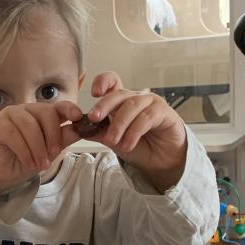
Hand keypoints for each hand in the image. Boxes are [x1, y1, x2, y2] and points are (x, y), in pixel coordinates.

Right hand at [0, 101, 81, 202]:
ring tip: (40, 164)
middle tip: (54, 154)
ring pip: (30, 125)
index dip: (69, 109)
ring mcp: (11, 115)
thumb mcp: (50, 151)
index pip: (59, 106)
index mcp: (43, 113)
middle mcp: (28, 110)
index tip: (77, 117)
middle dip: (52, 135)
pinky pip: (14, 135)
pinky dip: (24, 152)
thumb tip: (83, 129)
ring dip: (38, 148)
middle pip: (46, 113)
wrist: (5, 173)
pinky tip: (28, 164)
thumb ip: (64, 138)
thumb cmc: (28, 159)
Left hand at [87, 72, 187, 191]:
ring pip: (132, 106)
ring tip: (112, 141)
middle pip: (120, 93)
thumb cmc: (139, 147)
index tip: (94, 93)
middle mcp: (137, 98)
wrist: (160, 162)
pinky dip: (134, 132)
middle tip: (94, 118)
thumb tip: (80, 129)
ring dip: (119, 124)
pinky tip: (128, 144)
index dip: (103, 81)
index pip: (113, 81)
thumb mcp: (114, 141)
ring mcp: (152, 103)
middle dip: (105, 105)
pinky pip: (147, 117)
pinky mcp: (165, 113)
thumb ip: (100, 133)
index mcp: (123, 101)